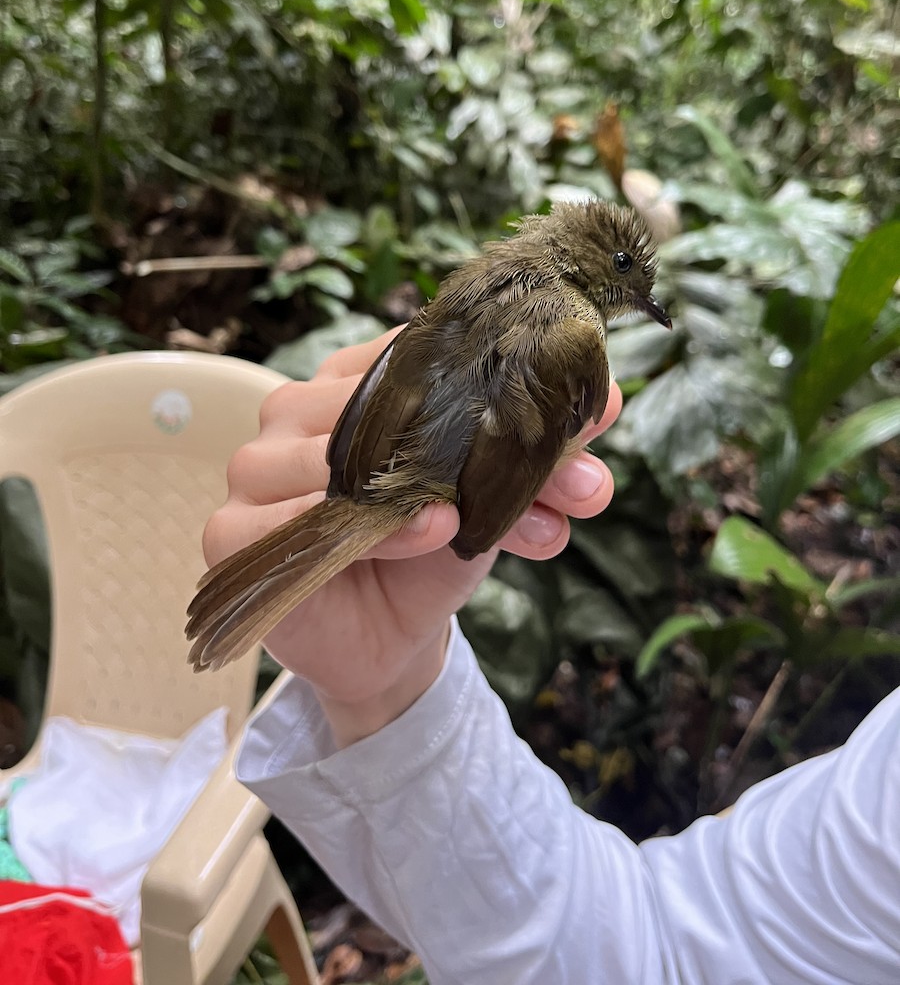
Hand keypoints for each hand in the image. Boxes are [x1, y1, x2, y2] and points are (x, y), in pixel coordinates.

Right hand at [203, 328, 620, 744]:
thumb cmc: (433, 550)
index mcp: (354, 380)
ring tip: (510, 520)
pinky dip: (372, 523)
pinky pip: (295, 515)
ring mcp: (256, 464)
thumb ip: (539, 447)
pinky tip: (432, 530)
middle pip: (391, 406)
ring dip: (434, 489)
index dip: (506, 386)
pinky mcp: (232, 528)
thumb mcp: (497, 493)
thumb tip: (608, 398)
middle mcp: (298, 409)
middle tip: (579, 486)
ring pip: (342, 453)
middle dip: (489, 445)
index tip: (591, 420)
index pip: (425, 356)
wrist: (389, 641)